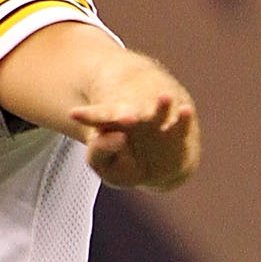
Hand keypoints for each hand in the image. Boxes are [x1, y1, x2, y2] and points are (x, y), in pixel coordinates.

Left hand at [70, 58, 200, 189]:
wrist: (155, 164)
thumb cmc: (121, 162)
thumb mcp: (102, 162)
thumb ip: (100, 153)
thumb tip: (117, 139)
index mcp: (109, 120)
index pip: (96, 116)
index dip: (87, 116)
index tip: (75, 114)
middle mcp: (132, 117)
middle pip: (126, 112)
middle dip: (123, 114)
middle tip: (126, 118)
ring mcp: (155, 123)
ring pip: (156, 112)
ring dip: (160, 106)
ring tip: (165, 96)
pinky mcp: (174, 132)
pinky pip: (179, 125)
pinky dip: (182, 119)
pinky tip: (186, 109)